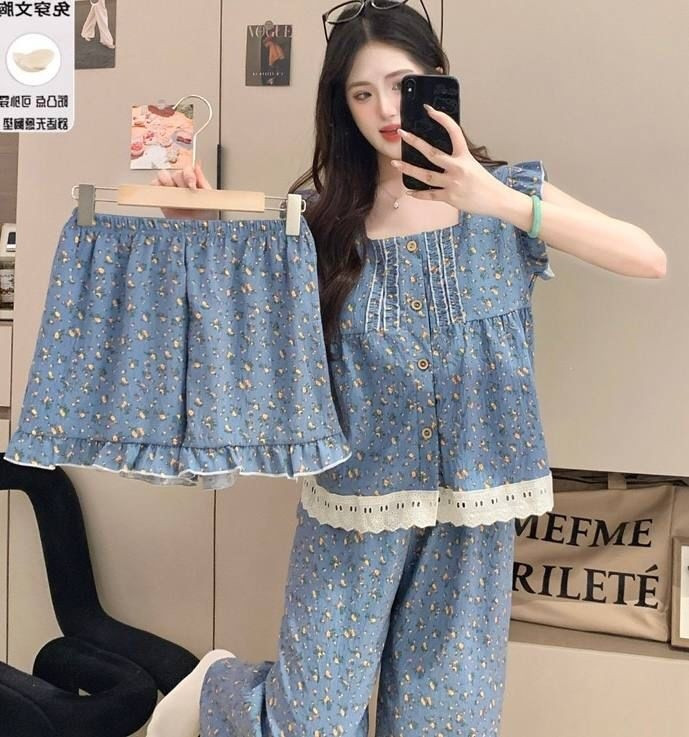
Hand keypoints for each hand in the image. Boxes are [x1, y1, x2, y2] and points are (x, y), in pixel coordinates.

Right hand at [149, 161, 217, 219]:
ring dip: (168, 183)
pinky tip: (164, 195)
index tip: (192, 186)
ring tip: (174, 194)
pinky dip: (157, 187)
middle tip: (184, 194)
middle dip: (180, 183)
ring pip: (163, 175)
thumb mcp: (208, 196)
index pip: (187, 170)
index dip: (189, 176)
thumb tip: (197, 166)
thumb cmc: (205, 212)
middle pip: (176, 173)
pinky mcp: (160, 195)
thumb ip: (202, 180)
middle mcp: (180, 182)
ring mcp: (170, 188)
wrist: (196, 226)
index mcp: (192, 179)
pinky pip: (154, 185)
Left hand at [391, 105, 508, 217]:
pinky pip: (429, 195)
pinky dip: (418, 194)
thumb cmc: (485, 183)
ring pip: (426, 175)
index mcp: (465, 156)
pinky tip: (409, 191)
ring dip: (408, 169)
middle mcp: (458, 167)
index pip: (454, 132)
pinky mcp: (450, 197)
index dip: (442, 119)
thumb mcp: (473, 164)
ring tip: (395, 163)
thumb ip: (458, 159)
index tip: (430, 110)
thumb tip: (441, 156)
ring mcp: (452, 183)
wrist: (496, 199)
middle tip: (402, 133)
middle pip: (432, 153)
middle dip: (415, 142)